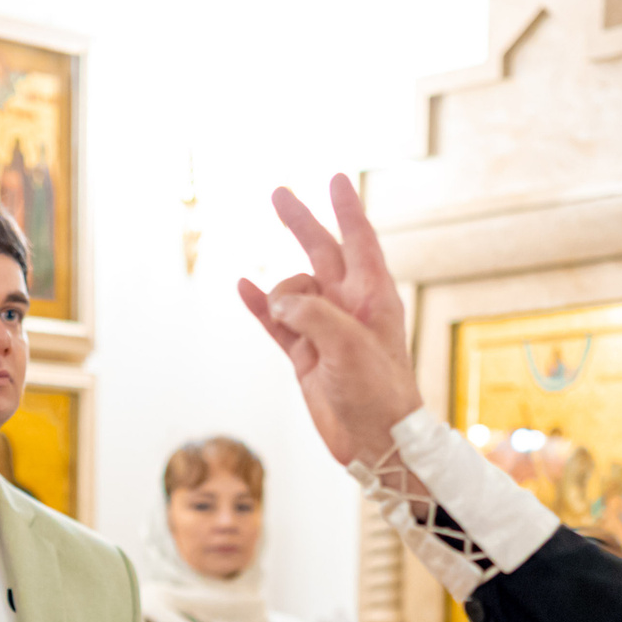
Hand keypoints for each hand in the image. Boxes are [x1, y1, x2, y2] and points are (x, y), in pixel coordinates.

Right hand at [239, 174, 424, 464]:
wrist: (377, 443)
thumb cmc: (377, 392)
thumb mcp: (347, 344)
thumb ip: (310, 312)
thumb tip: (276, 299)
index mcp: (373, 295)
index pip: (359, 240)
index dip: (347, 208)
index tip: (335, 178)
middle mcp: (349, 306)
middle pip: (321, 252)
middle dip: (300, 222)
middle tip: (279, 192)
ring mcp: (325, 330)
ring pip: (292, 291)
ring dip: (278, 294)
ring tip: (282, 315)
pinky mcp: (306, 356)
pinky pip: (277, 322)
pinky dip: (259, 305)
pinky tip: (244, 285)